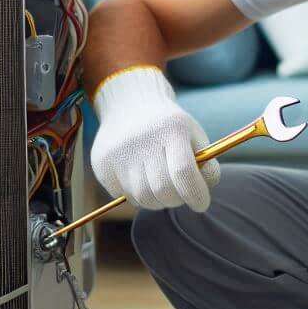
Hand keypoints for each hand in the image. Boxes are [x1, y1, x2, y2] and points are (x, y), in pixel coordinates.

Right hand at [90, 65, 220, 211]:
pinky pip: (122, 195)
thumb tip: (202, 193)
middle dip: (176, 200)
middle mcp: (143, 140)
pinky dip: (135, 195)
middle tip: (179, 195)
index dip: (196, 194)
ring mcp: (119, 152)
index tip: (201, 204)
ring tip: (160, 187)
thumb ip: (206, 165)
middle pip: (162, 190)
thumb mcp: (194, 136)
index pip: (184, 172)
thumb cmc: (170, 127)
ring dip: (156, 201)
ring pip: (142, 197)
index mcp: (172, 130)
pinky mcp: (102, 162)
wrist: (131, 104)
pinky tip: (140, 179)